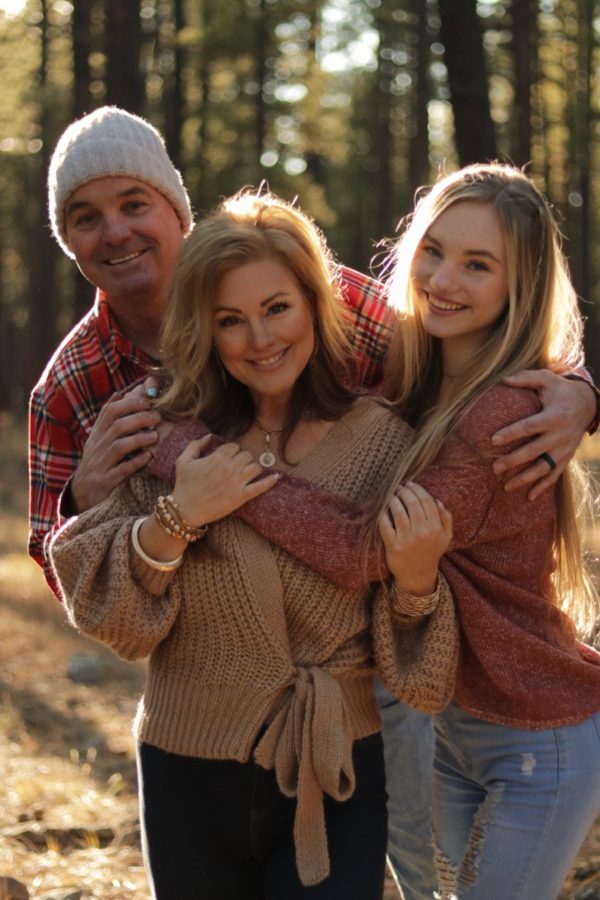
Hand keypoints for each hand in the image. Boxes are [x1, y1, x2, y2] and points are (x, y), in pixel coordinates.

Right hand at [71, 379, 161, 512]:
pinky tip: (148, 458)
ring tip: (155, 436)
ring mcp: (100, 464)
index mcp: (98, 433)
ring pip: (118, 447)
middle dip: (139, 418)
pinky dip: (135, 462)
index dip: (129, 403)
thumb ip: (111, 418)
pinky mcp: (105, 481)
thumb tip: (120, 393)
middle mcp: (97, 446)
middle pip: (117, 426)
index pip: (110, 411)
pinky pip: (120, 470)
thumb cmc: (98, 461)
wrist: (82, 493)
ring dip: (138, 439)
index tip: (148, 401)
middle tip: (158, 417)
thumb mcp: (100, 438)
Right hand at [172, 436, 278, 525]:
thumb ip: (195, 445)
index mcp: (216, 458)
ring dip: (252, 469)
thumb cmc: (183, 485)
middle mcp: (228, 468)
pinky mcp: (241, 497)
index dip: (231, 451)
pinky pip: (260, 487)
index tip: (228, 458)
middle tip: (237, 466)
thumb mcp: (183, 461)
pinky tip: (276, 477)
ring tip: (248, 473)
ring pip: (255, 468)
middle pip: (246, 455)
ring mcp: (236, 483)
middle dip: (242, 459)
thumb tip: (209, 436)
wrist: (184, 510)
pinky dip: (270, 481)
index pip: (234, 446)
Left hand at [378, 482, 451, 594]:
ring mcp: (407, 540)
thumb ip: (446, 519)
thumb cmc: (431, 553)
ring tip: (391, 495)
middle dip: (404, 491)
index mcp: (435, 528)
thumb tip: (438, 501)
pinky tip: (382, 509)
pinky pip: (385, 526)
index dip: (417, 489)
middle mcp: (422, 533)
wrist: (418, 575)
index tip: (410, 484)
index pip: (427, 501)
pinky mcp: (393, 546)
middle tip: (399, 487)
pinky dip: (382, 515)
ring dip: (393, 500)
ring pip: (398, 512)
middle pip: (412, 503)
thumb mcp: (445, 538)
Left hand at [491, 370, 594, 499]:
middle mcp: (561, 435)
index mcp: (554, 416)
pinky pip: (555, 475)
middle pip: (535, 451)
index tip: (493, 440)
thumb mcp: (546, 379)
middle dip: (514, 461)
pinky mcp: (567, 457)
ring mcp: (565, 449)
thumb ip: (525, 378)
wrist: (587, 404)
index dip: (512, 433)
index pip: (530, 426)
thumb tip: (503, 380)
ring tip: (505, 486)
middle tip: (494, 468)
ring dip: (526, 479)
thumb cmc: (560, 390)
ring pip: (544, 468)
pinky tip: (528, 497)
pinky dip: (543, 486)